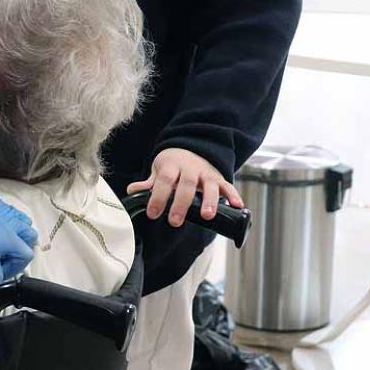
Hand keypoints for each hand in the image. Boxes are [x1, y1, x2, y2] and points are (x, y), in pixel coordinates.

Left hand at [0, 154, 36, 289]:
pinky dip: (21, 230)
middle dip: (10, 269)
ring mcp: (9, 220)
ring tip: (2, 253)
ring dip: (20, 249)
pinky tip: (5, 233)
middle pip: (22, 260)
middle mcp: (4, 235)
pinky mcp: (8, 209)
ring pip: (30, 240)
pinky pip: (25, 223)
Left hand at [127, 148, 243, 226]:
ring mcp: (205, 172)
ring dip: (209, 200)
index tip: (153, 213)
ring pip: (208, 185)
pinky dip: (233, 195)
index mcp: (171, 165)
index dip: (158, 196)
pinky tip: (237, 206)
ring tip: (207, 216)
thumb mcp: (158, 170)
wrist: (191, 147)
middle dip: (181, 203)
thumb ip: (149, 183)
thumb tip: (132, 191)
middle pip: (186, 184)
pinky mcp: (218, 177)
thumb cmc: (172, 164)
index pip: (164, 180)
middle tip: (175, 221)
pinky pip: (227, 185)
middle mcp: (190, 168)